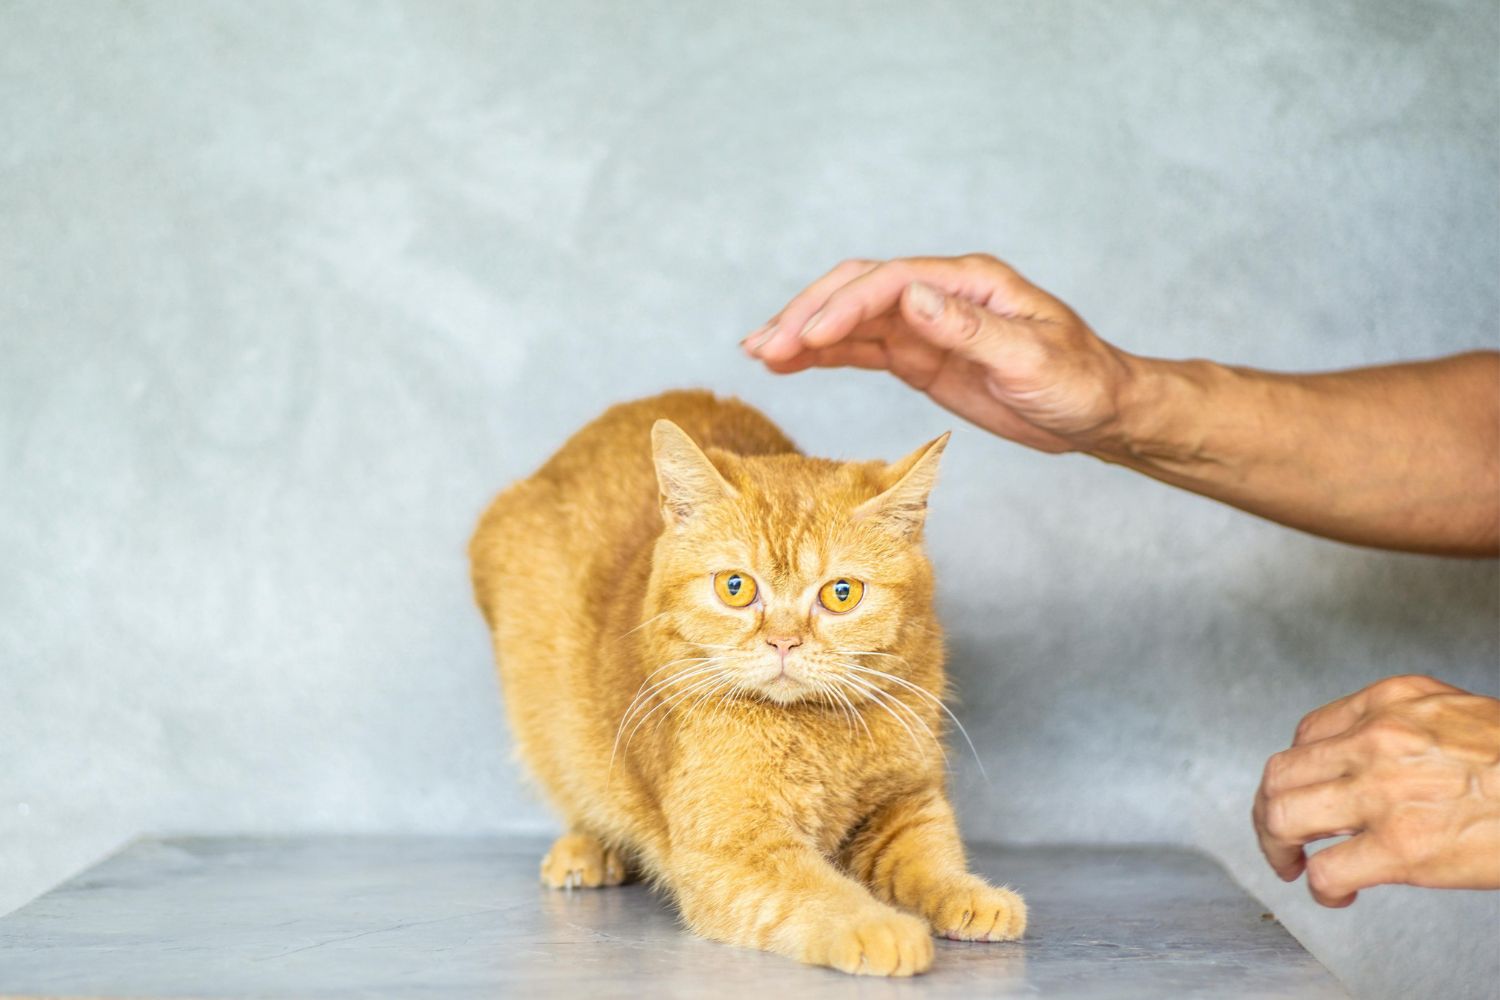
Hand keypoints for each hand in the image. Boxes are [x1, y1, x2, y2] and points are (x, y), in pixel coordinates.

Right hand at [742, 255, 1138, 453]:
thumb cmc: (1080, 381)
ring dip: (804, 334)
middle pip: (857, 290)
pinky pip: (862, 351)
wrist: (1101, 411)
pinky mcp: (920, 358)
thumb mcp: (1031, 359)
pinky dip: (823, 356)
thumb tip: (912, 296)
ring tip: (758, 353)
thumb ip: (969, 329)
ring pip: (851, 320)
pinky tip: (788, 364)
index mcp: (969, 282)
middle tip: (762, 346)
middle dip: (807, 314)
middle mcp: (940, 295)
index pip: (890, 282)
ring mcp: (926, 326)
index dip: (844, 308)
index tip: (806, 340)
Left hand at [1253, 675, 1499, 906]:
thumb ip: (1404, 727)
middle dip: (1269, 808)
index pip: (1308, 733)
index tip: (1305, 792)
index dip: (1299, 770)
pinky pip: (1327, 869)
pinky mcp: (1403, 848)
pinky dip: (1318, 886)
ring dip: (1276, 845)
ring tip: (1290, 864)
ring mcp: (1385, 793)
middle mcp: (1377, 740)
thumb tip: (1365, 756)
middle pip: (1280, 772)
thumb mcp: (1456, 715)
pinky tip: (1334, 892)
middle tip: (1279, 835)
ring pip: (1284, 814)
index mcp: (1390, 702)